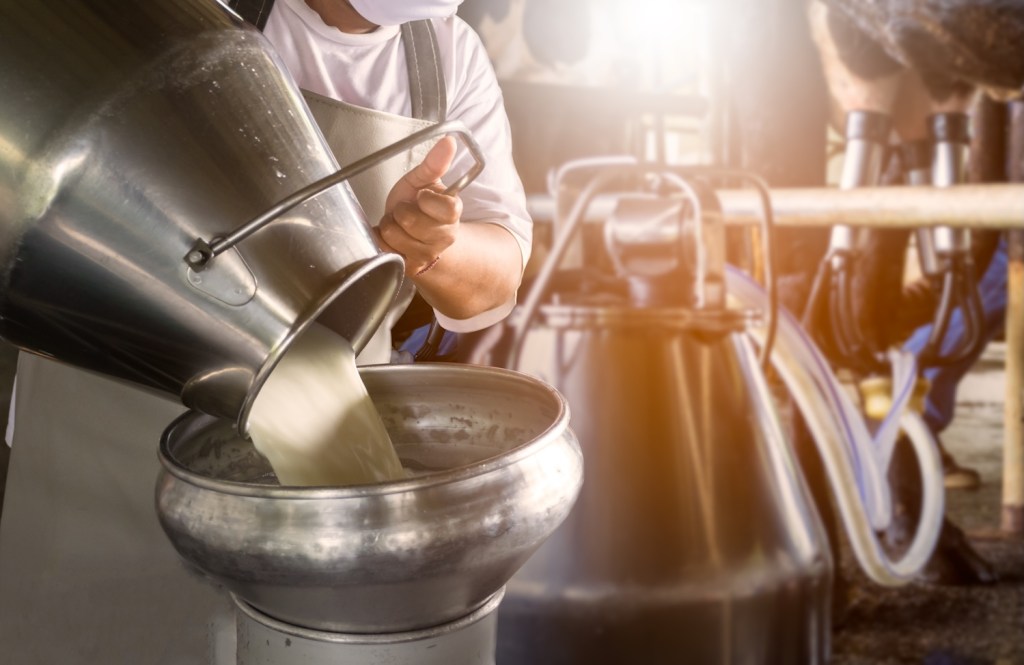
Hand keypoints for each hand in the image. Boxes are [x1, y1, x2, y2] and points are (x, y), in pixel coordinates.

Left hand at [375, 136, 462, 276]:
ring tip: (398, 224)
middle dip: (401, 211)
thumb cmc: (418, 204)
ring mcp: (427, 254)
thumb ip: (435, 163)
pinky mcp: (410, 267)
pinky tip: (392, 237)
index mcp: (452, 213)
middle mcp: (444, 237)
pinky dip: (382, 240)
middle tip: (406, 211)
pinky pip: (384, 248)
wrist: (413, 234)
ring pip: (394, 235)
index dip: (424, 199)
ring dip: (390, 226)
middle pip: (410, 220)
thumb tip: (449, 141)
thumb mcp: (423, 181)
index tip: (421, 197)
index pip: (439, 206)